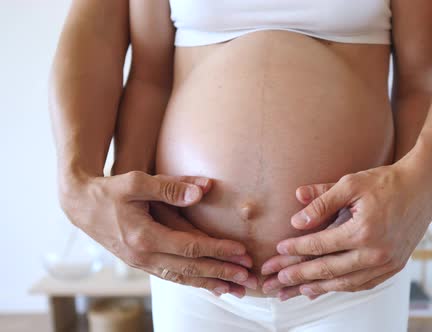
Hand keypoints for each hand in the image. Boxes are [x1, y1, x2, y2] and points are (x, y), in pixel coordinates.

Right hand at [59, 171, 257, 296]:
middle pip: (190, 269)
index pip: (189, 247)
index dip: (217, 250)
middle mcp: (143, 256)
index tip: (241, 251)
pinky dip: (193, 283)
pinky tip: (211, 286)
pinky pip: (172, 277)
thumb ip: (171, 186)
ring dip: (211, 284)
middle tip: (248, 277)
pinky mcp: (142, 263)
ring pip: (182, 278)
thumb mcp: (137, 182)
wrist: (80, 205)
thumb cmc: (110, 190)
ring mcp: (141, 263)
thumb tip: (203, 189)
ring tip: (236, 290)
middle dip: (221, 273)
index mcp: (143, 236)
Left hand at [261, 156, 431, 300]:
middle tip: (277, 281)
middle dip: (299, 276)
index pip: (320, 245)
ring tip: (297, 290)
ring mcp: (388, 263)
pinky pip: (364, 283)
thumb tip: (297, 220)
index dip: (296, 249)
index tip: (278, 251)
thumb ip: (322, 202)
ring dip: (319, 287)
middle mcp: (376, 253)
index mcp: (363, 231)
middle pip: (329, 270)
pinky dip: (343, 287)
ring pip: (346, 282)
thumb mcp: (351, 184)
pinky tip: (328, 287)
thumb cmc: (387, 181)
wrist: (424, 186)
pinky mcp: (395, 266)